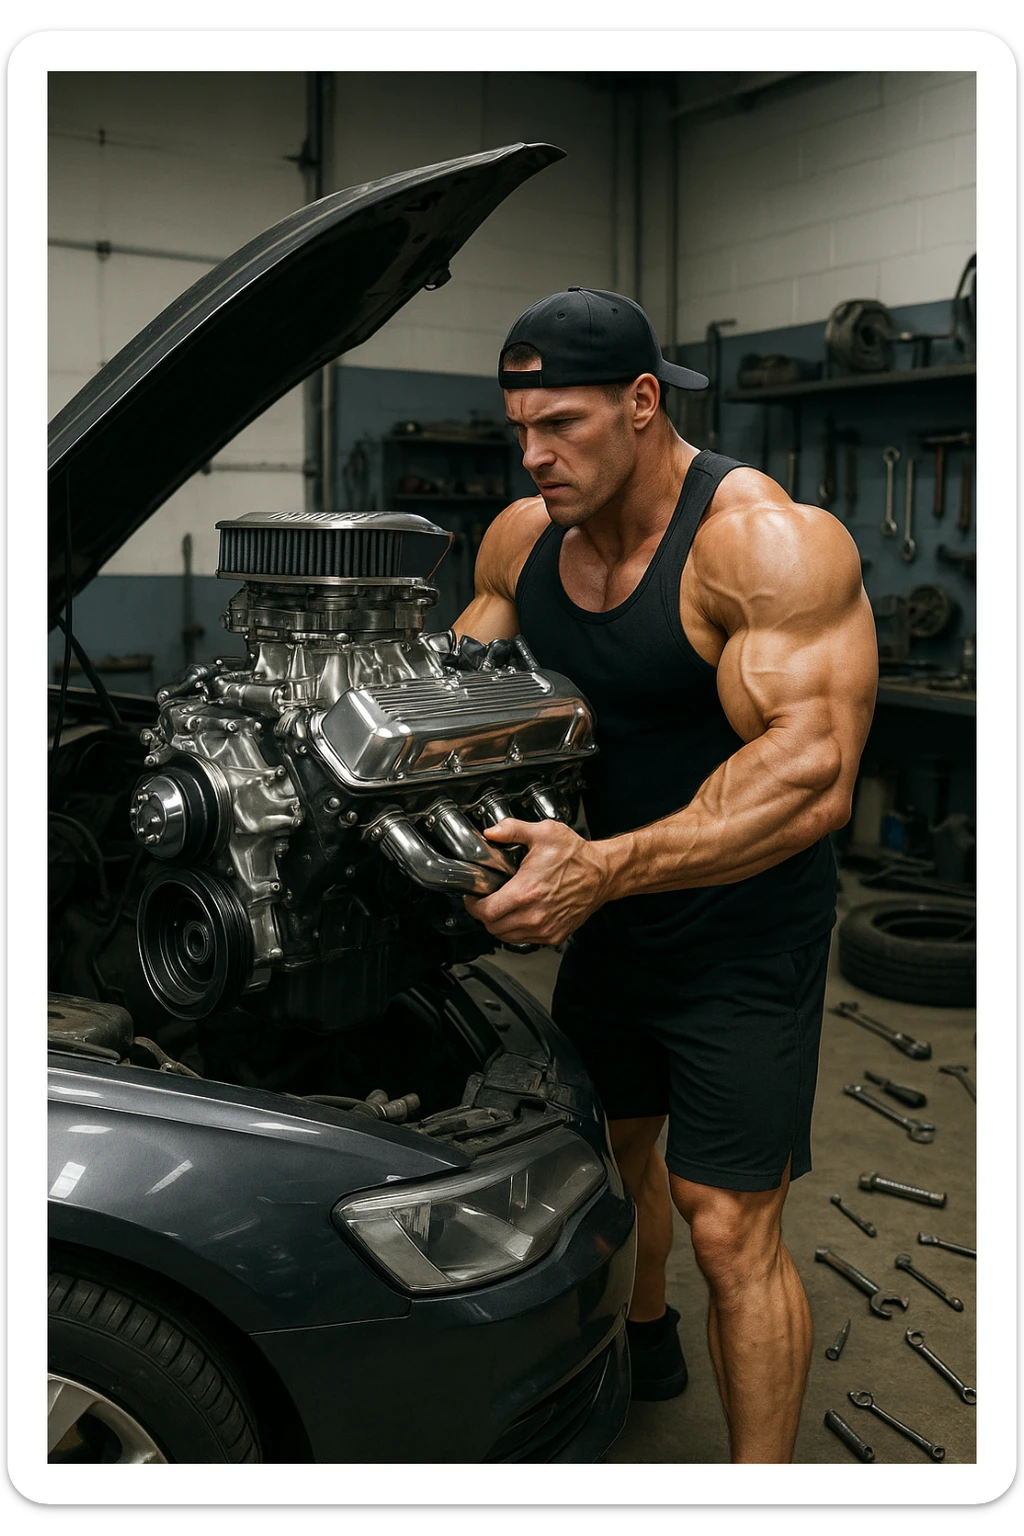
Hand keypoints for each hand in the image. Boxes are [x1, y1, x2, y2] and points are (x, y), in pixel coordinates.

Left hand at [463, 818, 612, 944]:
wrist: (603, 874)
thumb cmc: (576, 856)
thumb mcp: (544, 833)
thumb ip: (512, 830)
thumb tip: (490, 832)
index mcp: (526, 891)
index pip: (485, 912)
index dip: (473, 906)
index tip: (474, 898)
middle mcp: (534, 915)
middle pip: (493, 927)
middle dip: (484, 914)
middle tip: (487, 901)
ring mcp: (545, 928)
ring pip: (507, 937)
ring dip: (499, 924)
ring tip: (502, 907)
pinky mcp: (554, 935)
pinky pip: (525, 940)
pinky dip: (518, 931)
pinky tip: (521, 914)